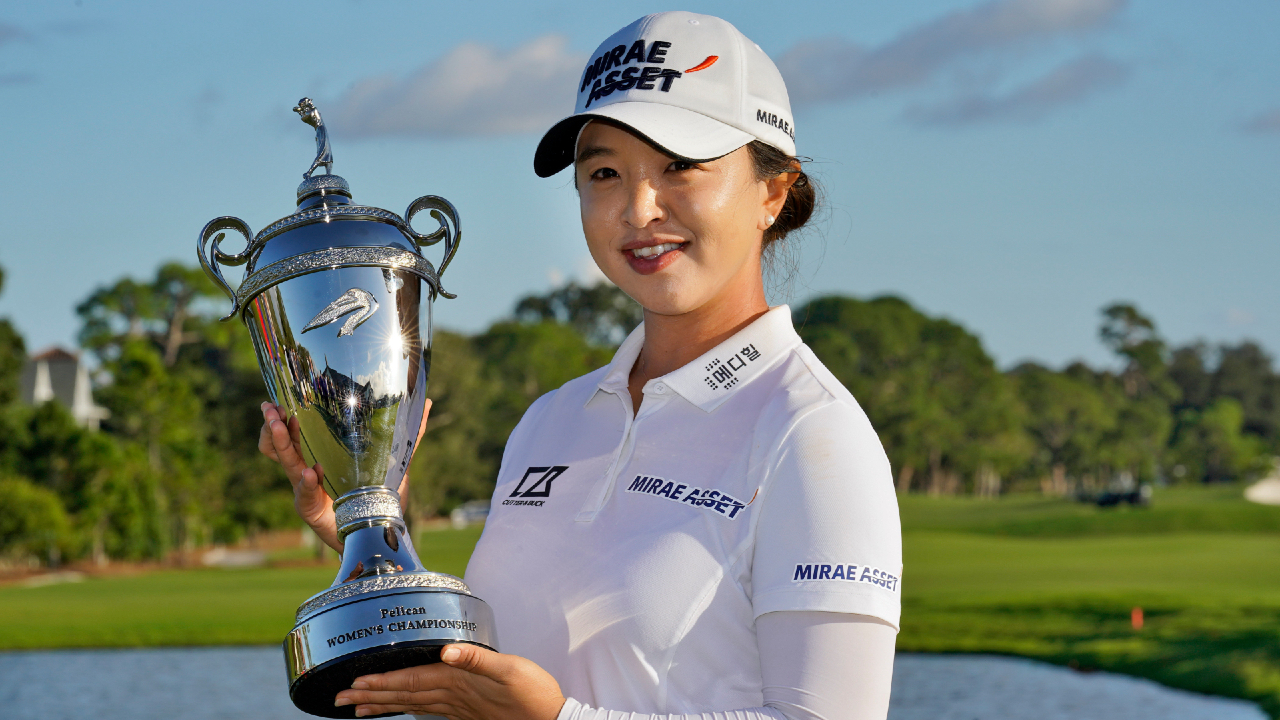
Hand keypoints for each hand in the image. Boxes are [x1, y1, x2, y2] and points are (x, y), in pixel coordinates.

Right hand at [257, 401, 431, 552]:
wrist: (376, 528)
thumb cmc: (379, 490)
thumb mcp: (394, 457)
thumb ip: (410, 434)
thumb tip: (426, 401)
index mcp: (321, 451)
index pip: (295, 428)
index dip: (284, 414)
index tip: (281, 397)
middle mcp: (308, 466)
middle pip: (281, 442)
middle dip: (274, 423)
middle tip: (272, 409)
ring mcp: (307, 487)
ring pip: (284, 462)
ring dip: (279, 442)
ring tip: (279, 426)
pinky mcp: (311, 509)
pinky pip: (303, 495)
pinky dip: (306, 483)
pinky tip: (311, 472)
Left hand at [334, 644, 564, 718]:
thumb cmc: (534, 695)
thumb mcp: (510, 669)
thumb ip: (478, 659)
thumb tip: (448, 650)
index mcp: (457, 682)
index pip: (409, 682)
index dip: (380, 683)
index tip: (353, 684)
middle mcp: (452, 697)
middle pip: (403, 697)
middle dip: (370, 696)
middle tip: (340, 698)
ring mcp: (457, 707)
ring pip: (411, 705)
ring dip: (383, 705)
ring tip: (357, 707)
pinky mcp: (465, 712)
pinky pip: (426, 710)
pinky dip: (407, 709)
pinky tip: (400, 709)